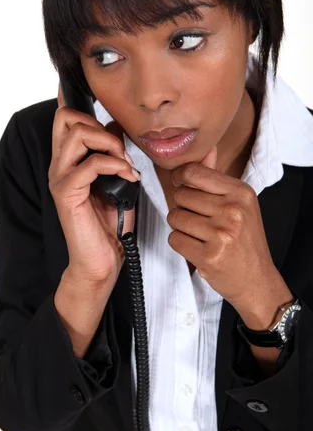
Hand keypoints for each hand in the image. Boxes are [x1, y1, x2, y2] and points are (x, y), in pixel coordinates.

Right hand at [49, 82, 137, 288]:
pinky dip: (115, 166)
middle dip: (100, 125)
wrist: (103, 258)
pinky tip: (128, 178)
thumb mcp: (116, 179)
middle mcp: (60, 164)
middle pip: (67, 117)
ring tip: (125, 164)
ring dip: (109, 144)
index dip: (69, 97)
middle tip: (121, 151)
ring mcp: (61, 178)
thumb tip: (117, 127)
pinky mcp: (67, 193)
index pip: (63, 117)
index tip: (77, 82)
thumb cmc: (110, 221)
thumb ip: (112, 152)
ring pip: (77, 135)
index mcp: (69, 159)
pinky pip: (90, 164)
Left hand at [166, 145, 287, 309]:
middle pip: (180, 196)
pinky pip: (174, 239)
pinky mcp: (208, 256)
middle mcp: (232, 210)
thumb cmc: (245, 239)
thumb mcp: (239, 204)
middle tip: (198, 219)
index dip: (179, 178)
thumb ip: (216, 178)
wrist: (256, 279)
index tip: (181, 185)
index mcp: (240, 192)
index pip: (193, 173)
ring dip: (180, 226)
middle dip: (182, 207)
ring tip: (198, 234)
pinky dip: (181, 243)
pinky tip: (197, 247)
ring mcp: (221, 234)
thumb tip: (206, 151)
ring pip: (174, 217)